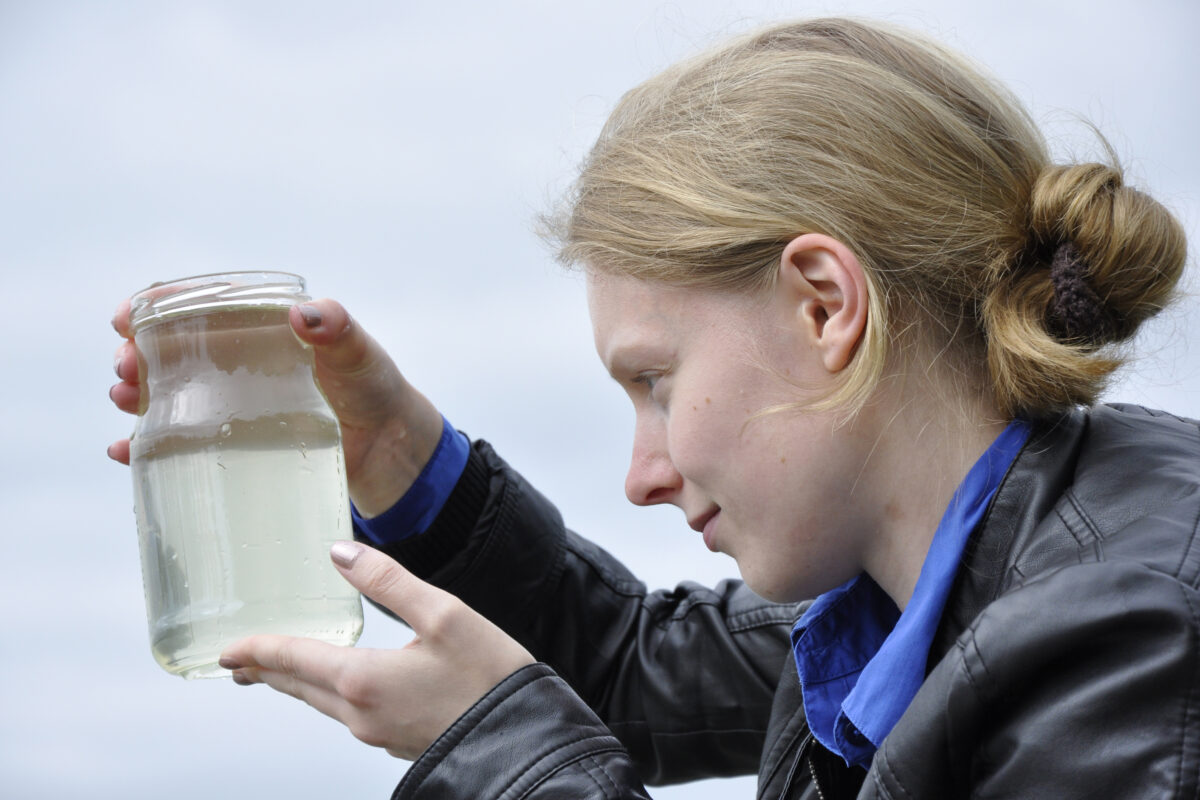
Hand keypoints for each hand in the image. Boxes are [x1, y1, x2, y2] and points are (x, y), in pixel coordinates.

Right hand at [108, 297, 443, 514]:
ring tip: (122, 399)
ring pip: (168, 393)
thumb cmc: (375, 388)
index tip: (127, 317)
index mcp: (261, 326)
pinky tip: (125, 452)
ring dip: (135, 393)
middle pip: (170, 350)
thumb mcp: (359, 354)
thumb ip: (340, 329)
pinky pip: (182, 443)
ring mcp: (234, 404)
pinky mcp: (237, 445)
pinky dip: (148, 447)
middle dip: (136, 354)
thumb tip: (305, 313)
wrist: (391, 451)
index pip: (198, 304)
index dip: (156, 305)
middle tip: (124, 368)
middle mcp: (239, 362)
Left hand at [218, 542, 535, 759]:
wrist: (526, 739)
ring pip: (322, 704)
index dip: (258, 649)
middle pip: (299, 688)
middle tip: (239, 663)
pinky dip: (329, 696)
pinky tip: (339, 686)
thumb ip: (388, 581)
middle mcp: (362, 714)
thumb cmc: (491, 677)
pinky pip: (349, 715)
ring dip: (295, 684)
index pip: (293, 659)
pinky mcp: (399, 741)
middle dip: (267, 671)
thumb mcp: (444, 614)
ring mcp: (379, 733)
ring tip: (278, 672)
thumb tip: (341, 554)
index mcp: (364, 679)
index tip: (227, 650)